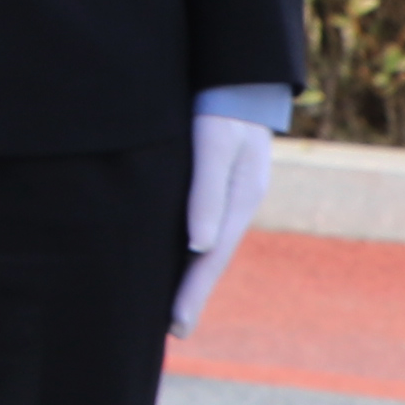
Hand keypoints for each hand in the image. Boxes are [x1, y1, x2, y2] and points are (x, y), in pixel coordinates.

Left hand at [171, 113, 275, 335]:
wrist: (234, 72)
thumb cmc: (222, 107)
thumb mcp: (215, 145)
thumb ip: (206, 192)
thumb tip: (199, 245)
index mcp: (240, 200)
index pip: (212, 257)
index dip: (193, 293)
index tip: (176, 327)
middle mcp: (234, 203)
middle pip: (209, 257)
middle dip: (189, 292)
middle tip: (171, 332)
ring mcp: (224, 193)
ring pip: (203, 242)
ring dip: (185, 272)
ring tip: (164, 305)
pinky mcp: (210, 180)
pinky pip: (195, 222)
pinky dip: (182, 245)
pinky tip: (168, 255)